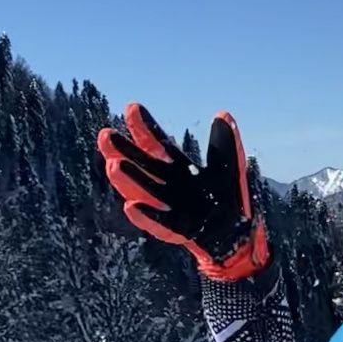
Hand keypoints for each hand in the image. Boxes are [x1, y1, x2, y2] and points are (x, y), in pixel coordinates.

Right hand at [97, 104, 269, 280]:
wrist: (236, 233)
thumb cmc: (228, 198)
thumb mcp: (229, 167)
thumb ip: (225, 144)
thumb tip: (223, 114)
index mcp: (176, 166)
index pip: (157, 144)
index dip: (144, 128)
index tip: (132, 108)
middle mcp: (166, 184)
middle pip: (140, 166)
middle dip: (122, 152)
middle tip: (106, 136)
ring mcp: (168, 207)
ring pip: (143, 193)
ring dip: (128, 181)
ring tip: (114, 165)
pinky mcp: (176, 230)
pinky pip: (159, 224)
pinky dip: (147, 216)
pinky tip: (131, 207)